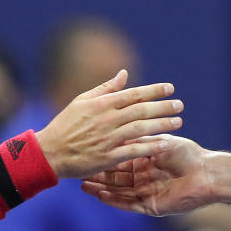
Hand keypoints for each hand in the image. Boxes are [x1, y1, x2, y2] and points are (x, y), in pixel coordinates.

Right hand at [37, 70, 182, 179]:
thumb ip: (106, 88)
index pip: (133, 94)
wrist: (50, 152)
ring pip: (141, 128)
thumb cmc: (65, 125)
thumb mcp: (82, 101)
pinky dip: (150, 146)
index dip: (154, 90)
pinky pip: (134, 150)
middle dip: (163, 106)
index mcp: (101, 104)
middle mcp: (107, 119)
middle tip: (180, 105)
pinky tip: (164, 143)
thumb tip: (124, 73)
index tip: (170, 88)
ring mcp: (109, 138)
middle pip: (142, 110)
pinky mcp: (108, 157)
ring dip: (162, 125)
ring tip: (178, 122)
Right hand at [81, 134, 214, 215]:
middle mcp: (143, 180)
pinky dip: (114, 200)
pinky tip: (100, 195)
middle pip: (114, 178)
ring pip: (117, 193)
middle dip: (96, 175)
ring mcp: (146, 194)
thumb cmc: (186, 153)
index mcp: (145, 164)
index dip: (103, 158)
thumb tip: (123, 125)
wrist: (206, 173)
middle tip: (76, 171)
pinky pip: (128, 204)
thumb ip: (141, 138)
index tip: (86, 152)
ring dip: (100, 189)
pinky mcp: (150, 207)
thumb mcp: (159, 142)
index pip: (118, 161)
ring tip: (82, 184)